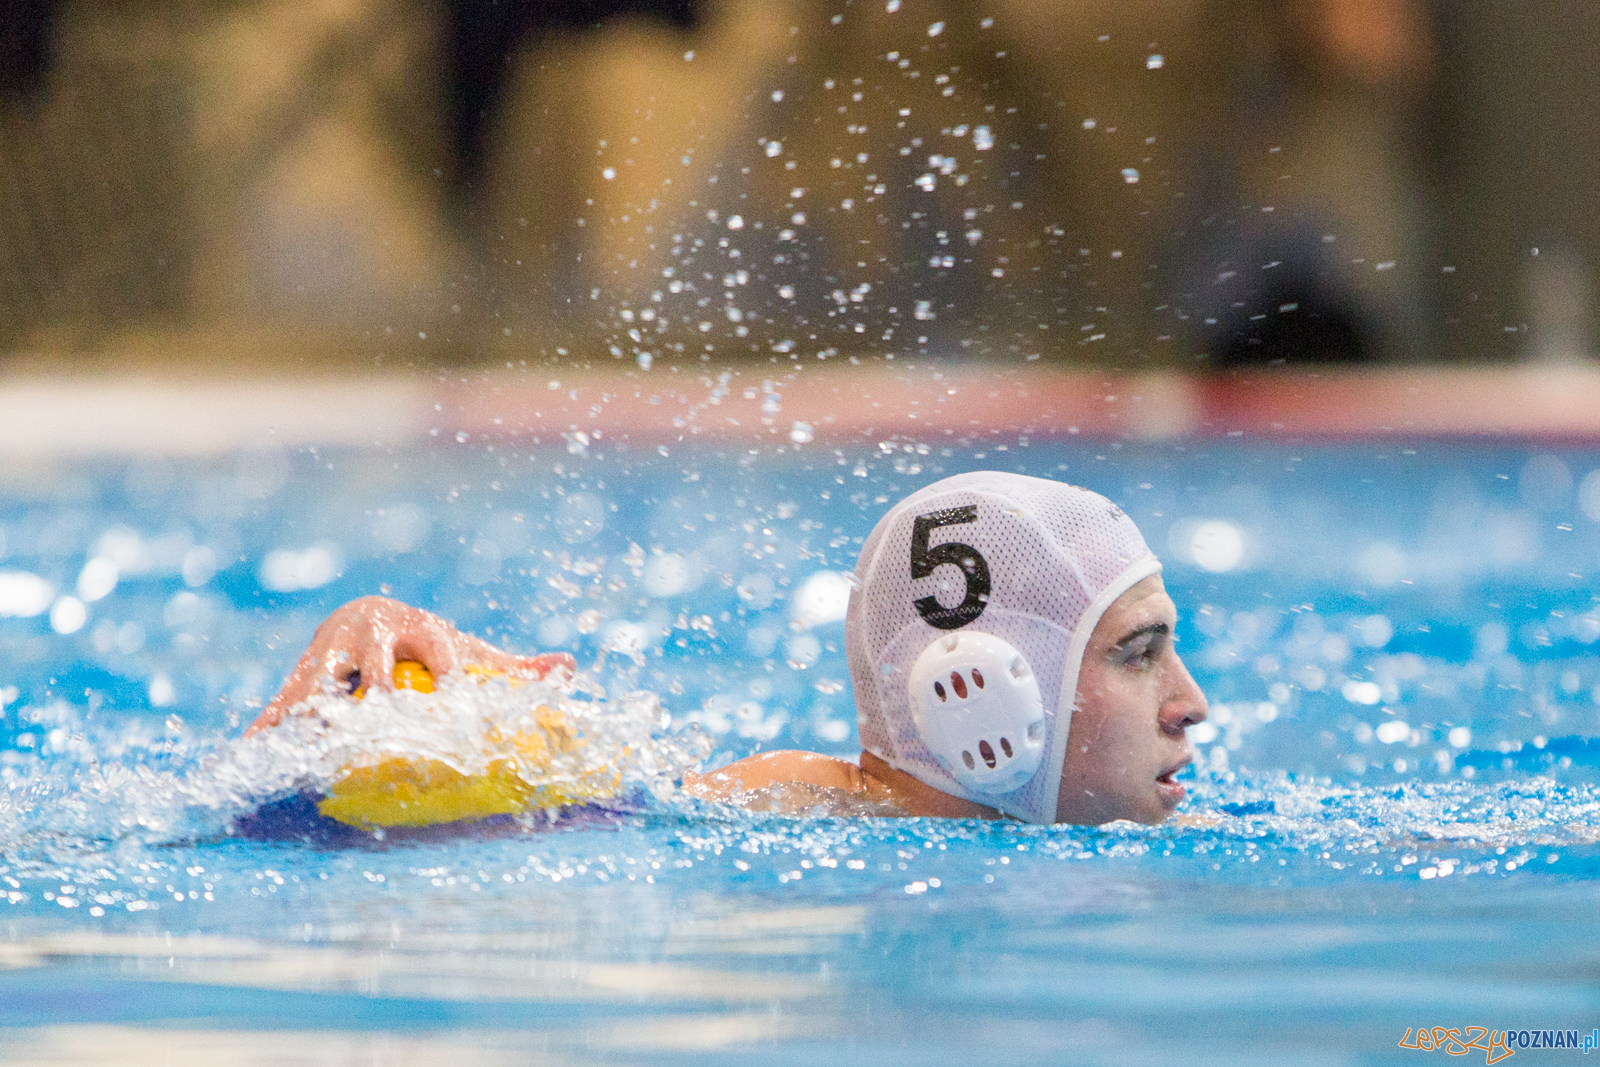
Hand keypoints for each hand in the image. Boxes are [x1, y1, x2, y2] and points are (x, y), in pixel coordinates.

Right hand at [245, 596, 574, 733]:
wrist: (367, 615)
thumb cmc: (428, 644)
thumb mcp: (468, 652)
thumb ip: (513, 667)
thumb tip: (571, 666)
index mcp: (420, 629)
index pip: (440, 651)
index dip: (449, 673)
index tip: (455, 700)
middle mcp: (374, 634)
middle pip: (378, 669)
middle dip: (379, 697)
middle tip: (387, 730)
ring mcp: (335, 651)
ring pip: (324, 682)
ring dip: (314, 710)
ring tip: (308, 743)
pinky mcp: (303, 672)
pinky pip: (284, 701)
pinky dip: (267, 724)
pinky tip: (246, 751)